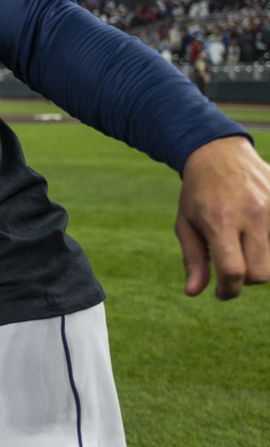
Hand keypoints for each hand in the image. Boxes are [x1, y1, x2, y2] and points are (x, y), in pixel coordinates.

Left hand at [176, 136, 269, 298]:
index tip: (220, 293)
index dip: (228, 290)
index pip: (234, 271)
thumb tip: (193, 293)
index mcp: (221, 221)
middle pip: (261, 273)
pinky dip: (269, 248)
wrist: (219, 154)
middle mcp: (252, 215)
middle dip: (246, 281)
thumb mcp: (185, 223)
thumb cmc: (198, 193)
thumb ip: (193, 259)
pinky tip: (256, 240)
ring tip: (244, 251)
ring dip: (261, 266)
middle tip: (232, 270)